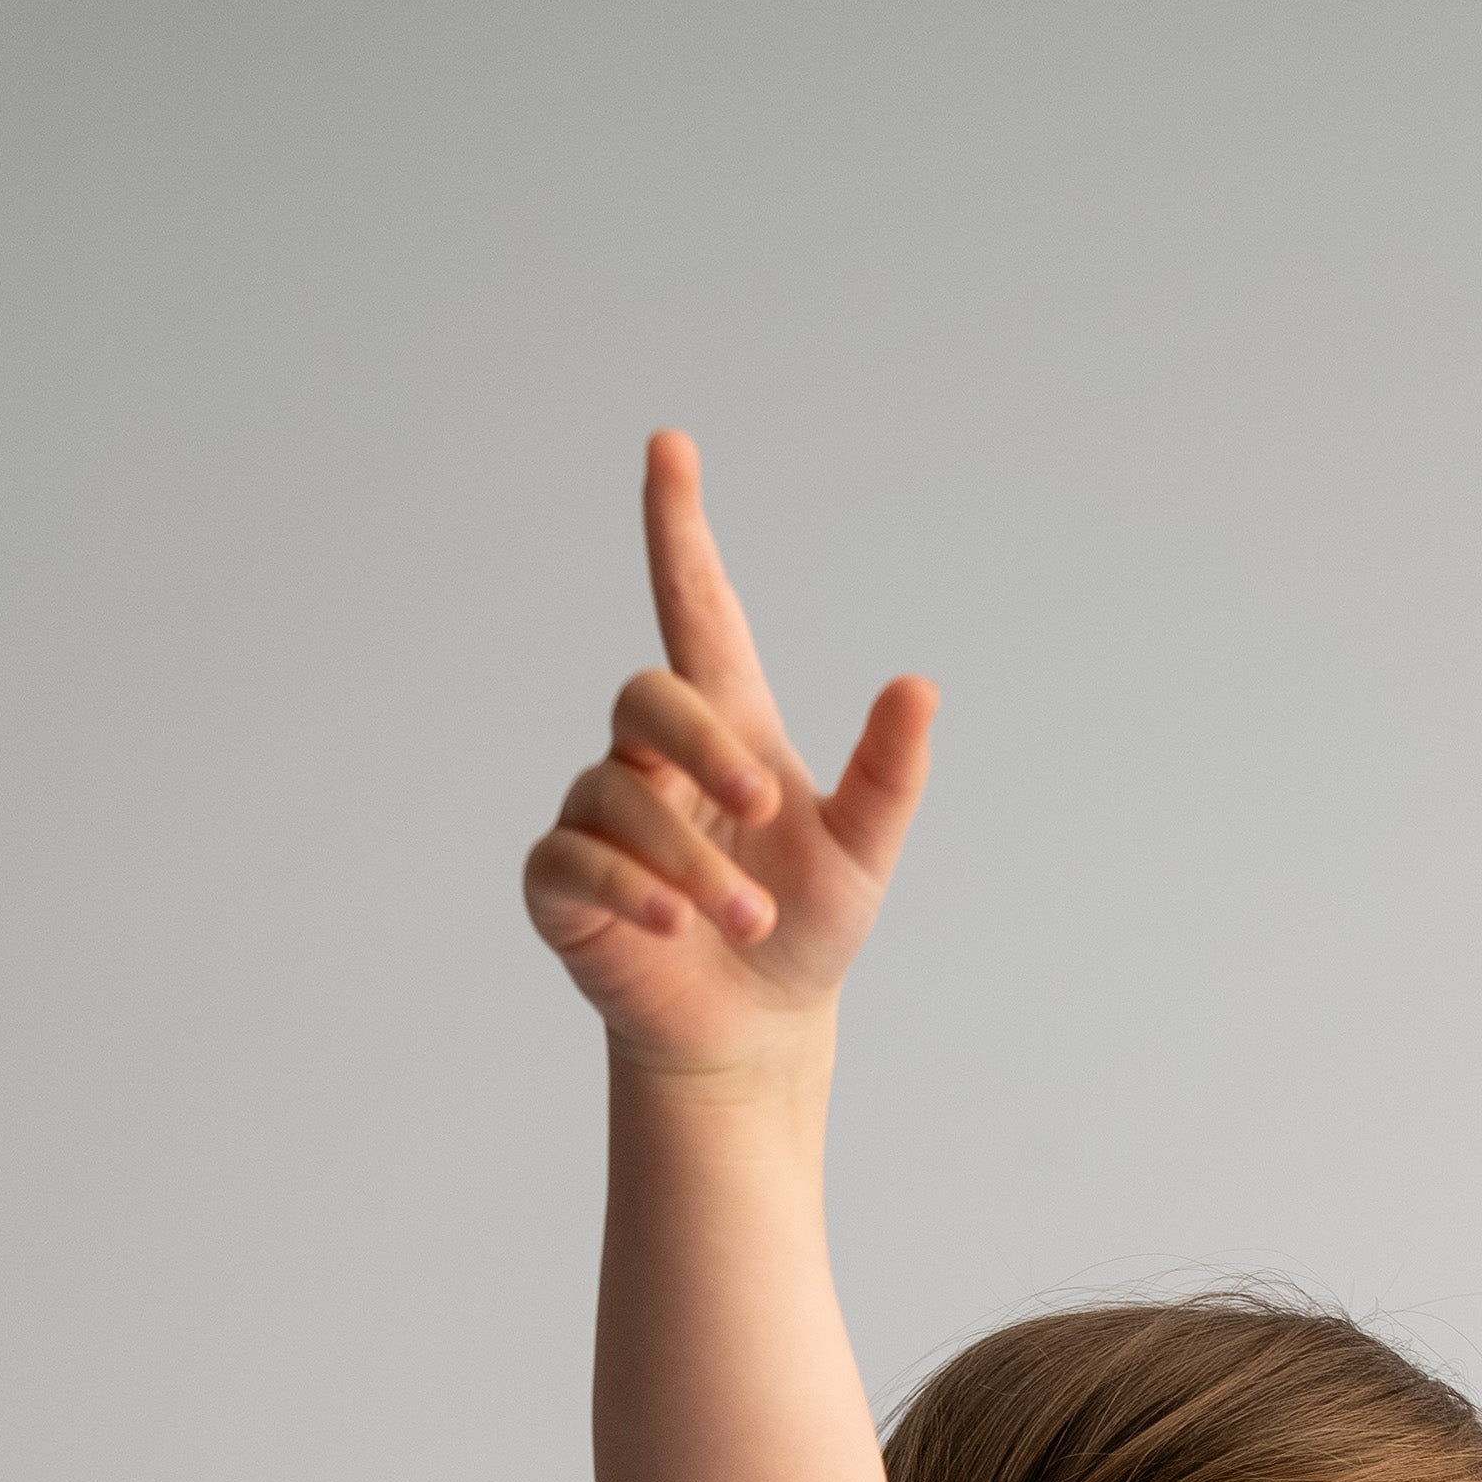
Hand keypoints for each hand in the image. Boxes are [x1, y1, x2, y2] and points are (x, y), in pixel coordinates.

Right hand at [521, 431, 935, 1078]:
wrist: (754, 1033)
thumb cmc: (803, 933)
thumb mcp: (863, 856)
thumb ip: (888, 774)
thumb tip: (920, 685)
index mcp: (727, 729)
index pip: (695, 609)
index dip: (679, 529)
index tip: (670, 447)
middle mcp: (653, 760)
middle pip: (649, 697)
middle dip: (702, 749)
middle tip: (763, 813)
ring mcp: (600, 815)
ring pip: (620, 795)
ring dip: (691, 860)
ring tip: (747, 922)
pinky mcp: (562, 882)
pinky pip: (574, 858)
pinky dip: (627, 886)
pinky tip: (671, 922)